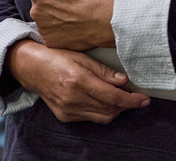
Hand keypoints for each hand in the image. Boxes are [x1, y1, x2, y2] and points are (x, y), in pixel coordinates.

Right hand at [8, 40, 149, 123]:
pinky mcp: (65, 116)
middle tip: (135, 97)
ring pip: (102, 117)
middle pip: (110, 109)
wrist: (32, 68)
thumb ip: (103, 71)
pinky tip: (103, 100)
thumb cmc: (57, 57)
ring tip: (121, 99)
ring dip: (115, 110)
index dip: (131, 100)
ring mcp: (68, 110)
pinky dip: (101, 111)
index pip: (112, 96)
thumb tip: (123, 81)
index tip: (144, 99)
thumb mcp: (81, 57)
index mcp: (78, 80)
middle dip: (126, 105)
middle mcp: (73, 98)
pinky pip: (90, 118)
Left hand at [25, 0, 115, 50]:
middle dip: (47, 3)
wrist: (99, 19)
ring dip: (51, 17)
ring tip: (69, 15)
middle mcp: (35, 11)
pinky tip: (69, 26)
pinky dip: (56, 31)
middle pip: (37, 4)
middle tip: (66, 3)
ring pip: (43, 19)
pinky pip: (49, 34)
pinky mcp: (50, 41)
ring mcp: (42, 28)